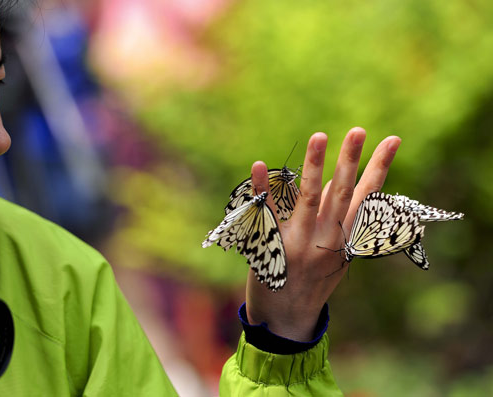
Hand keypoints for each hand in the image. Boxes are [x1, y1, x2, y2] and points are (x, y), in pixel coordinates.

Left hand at [246, 127, 400, 340]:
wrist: (286, 319)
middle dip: (351, 161)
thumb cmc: (312, 280)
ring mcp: (299, 244)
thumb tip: (338, 178)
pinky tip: (260, 165)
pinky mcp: (272, 247)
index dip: (379, 168)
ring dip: (315, 167)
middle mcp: (327, 240)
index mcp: (345, 239)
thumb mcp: (335, 253)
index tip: (392, 140)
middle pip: (342, 194)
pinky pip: (267, 213)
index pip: (366, 197)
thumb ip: (337, 216)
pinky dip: (263, 189)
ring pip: (310, 199)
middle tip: (358, 130)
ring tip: (320, 136)